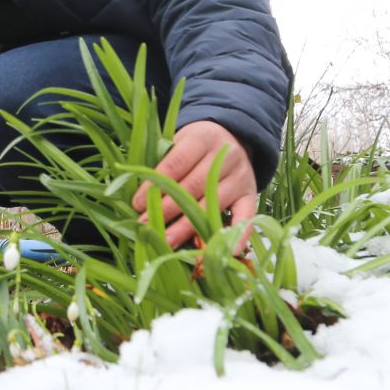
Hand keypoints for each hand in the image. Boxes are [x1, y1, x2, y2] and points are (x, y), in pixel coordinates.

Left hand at [131, 120, 256, 250]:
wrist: (232, 138)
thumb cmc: (195, 146)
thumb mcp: (178, 142)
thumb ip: (162, 163)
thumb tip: (140, 198)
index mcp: (202, 138)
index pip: (176, 163)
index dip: (157, 185)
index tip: (138, 204)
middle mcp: (225, 156)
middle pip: (193, 187)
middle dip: (167, 209)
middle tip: (145, 225)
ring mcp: (240, 176)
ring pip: (212, 204)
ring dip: (188, 227)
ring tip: (166, 242)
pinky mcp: (251, 194)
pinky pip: (246, 216)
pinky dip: (237, 234)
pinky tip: (225, 251)